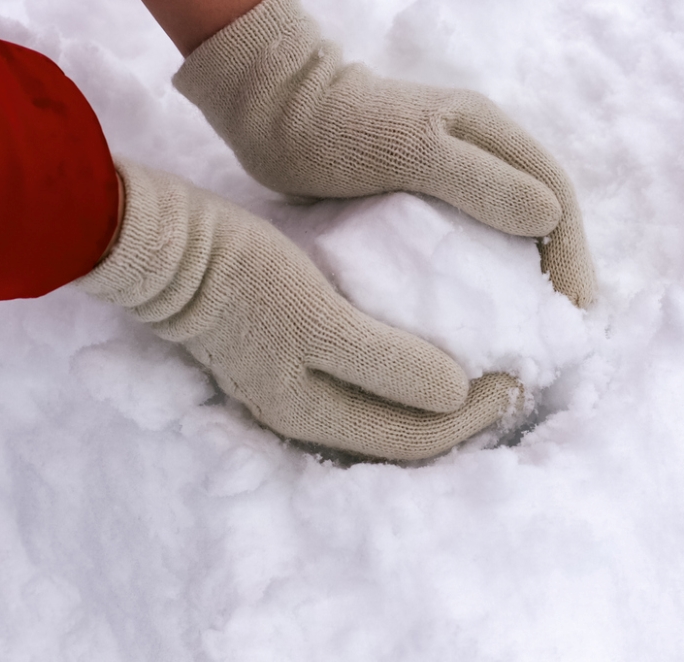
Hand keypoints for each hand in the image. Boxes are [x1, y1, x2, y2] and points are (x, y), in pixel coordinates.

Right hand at [74, 160, 516, 459]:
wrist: (165, 243)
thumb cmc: (244, 273)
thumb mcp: (320, 315)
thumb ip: (387, 361)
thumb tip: (458, 396)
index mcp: (313, 414)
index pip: (416, 440)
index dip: (476, 417)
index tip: (517, 373)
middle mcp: (304, 416)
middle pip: (403, 437)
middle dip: (464, 415)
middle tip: (514, 370)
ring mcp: (292, 389)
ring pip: (384, 414)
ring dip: (437, 398)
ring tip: (481, 361)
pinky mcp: (288, 357)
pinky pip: (364, 385)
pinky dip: (405, 376)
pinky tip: (426, 346)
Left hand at [170, 0, 596, 306]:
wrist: (272, 109)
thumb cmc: (339, 128)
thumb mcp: (411, 152)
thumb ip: (479, 180)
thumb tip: (551, 218)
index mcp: (490, 133)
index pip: (556, 195)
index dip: (573, 254)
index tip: (574, 311)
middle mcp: (481, 152)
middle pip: (541, 214)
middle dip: (557, 270)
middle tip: (556, 334)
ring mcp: (452, 173)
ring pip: (507, 229)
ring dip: (523, 276)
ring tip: (523, 332)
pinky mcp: (421, 196)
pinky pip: (467, 240)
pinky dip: (479, 275)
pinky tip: (470, 313)